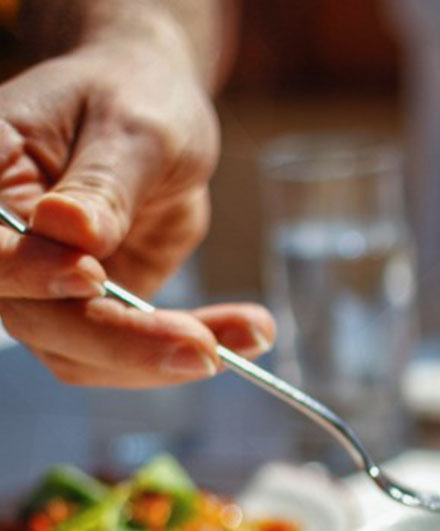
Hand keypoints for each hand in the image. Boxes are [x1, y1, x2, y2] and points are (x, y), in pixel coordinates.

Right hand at [0, 21, 273, 386]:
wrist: (155, 111)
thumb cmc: (134, 96)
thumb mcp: (132, 127)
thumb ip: (103, 183)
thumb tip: (70, 230)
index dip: (33, 272)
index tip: (91, 274)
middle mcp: (7, 247)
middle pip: (41, 321)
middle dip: (125, 342)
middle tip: (205, 348)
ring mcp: (48, 290)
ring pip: (86, 355)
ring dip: (167, 360)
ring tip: (252, 333)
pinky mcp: (97, 313)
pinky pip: (132, 355)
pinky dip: (187, 352)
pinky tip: (250, 334)